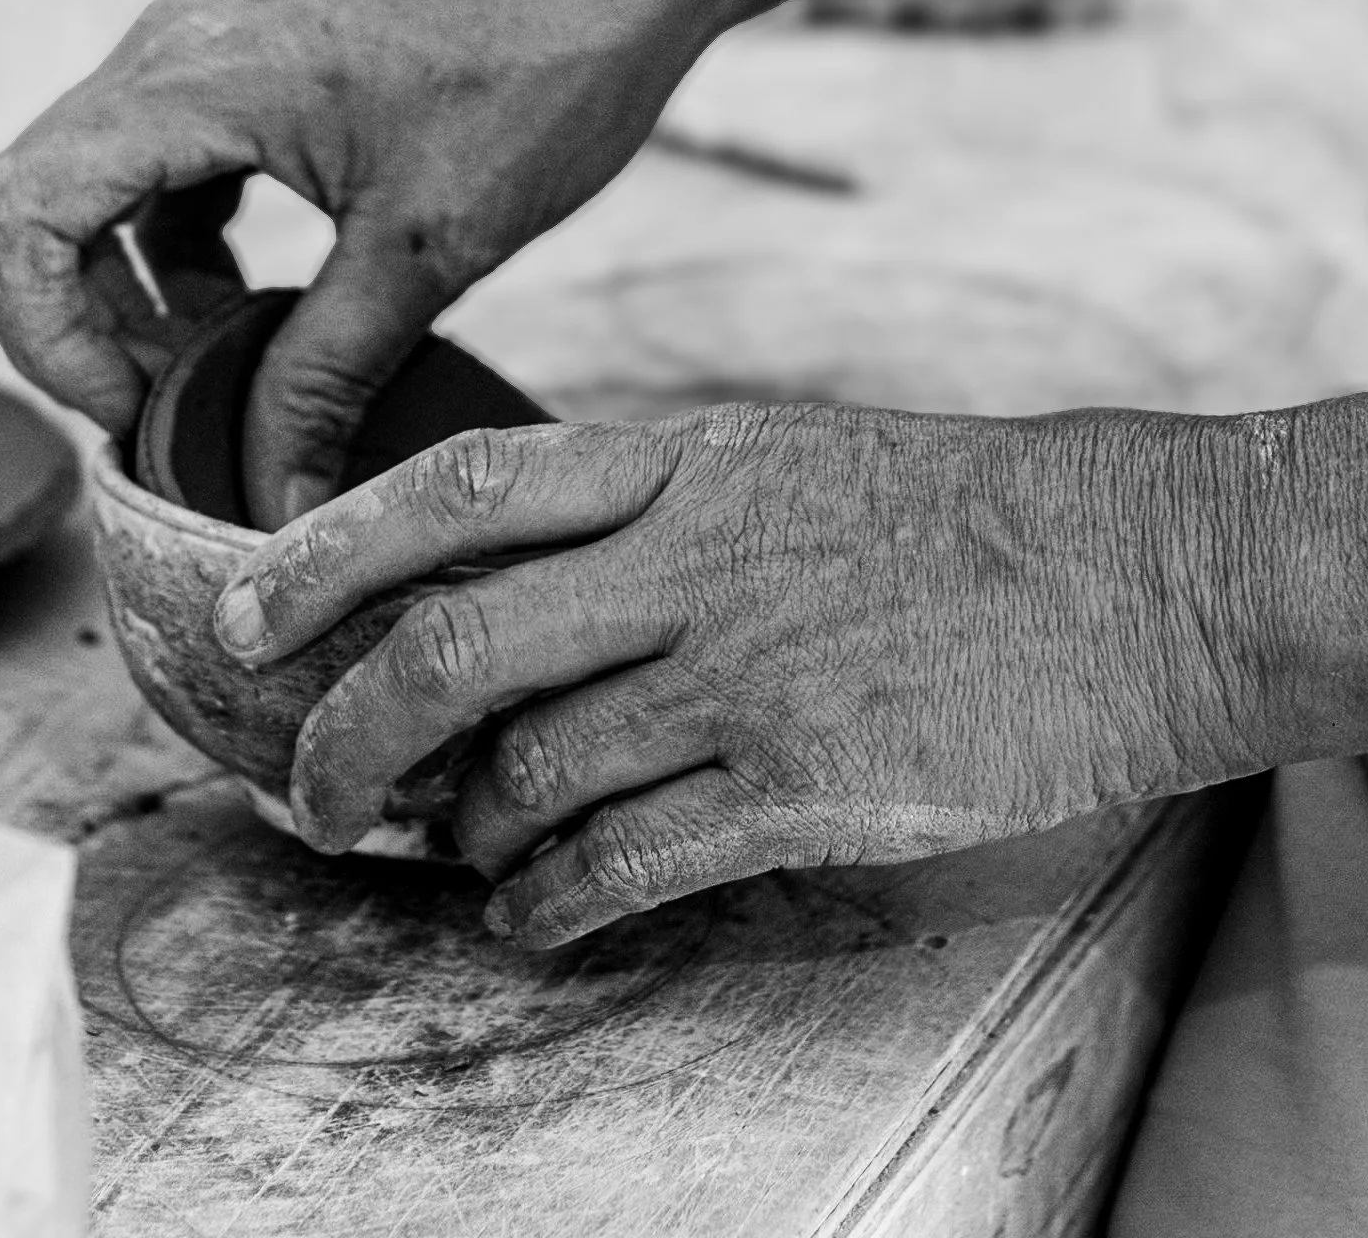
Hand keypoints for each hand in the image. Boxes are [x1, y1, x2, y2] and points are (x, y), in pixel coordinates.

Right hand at [0, 0, 728, 522]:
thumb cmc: (545, 61)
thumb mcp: (429, 244)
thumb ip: (327, 374)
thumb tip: (271, 496)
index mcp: (189, 77)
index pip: (12, 216)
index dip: (42, 340)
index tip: (134, 414)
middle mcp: (177, 36)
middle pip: (46, 199)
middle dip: (91, 325)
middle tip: (187, 410)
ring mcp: (220, 26)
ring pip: (112, 174)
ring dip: (145, 282)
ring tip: (239, 364)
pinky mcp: (267, 33)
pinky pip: (178, 146)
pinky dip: (195, 232)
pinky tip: (273, 291)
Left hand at [214, 401, 1284, 944]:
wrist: (1127, 569)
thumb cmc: (950, 509)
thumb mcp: (780, 455)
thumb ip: (644, 505)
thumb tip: (508, 573)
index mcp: (680, 458)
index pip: (458, 486)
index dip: (325, 548)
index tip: (240, 608)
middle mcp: (691, 557)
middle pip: (454, 643)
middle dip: (348, 729)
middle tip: (313, 786)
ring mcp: (744, 672)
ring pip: (526, 765)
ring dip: (460, 825)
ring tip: (447, 845)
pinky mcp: (805, 784)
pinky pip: (624, 861)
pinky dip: (548, 901)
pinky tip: (529, 913)